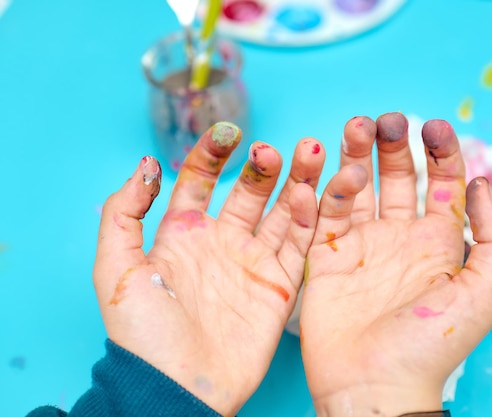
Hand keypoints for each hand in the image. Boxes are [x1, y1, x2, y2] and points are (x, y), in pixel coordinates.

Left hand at [93, 122, 324, 415]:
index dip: (213, 154)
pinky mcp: (277, 285)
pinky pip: (297, 245)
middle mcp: (221, 242)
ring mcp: (252, 262)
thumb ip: (124, 213)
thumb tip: (147, 164)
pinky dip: (307, 219)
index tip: (229, 133)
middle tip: (275, 148)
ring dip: (296, 183)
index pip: (201, 182)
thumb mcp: (117, 269)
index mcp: (182, 234)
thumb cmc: (142, 334)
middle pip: (249, 192)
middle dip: (264, 166)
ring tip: (310, 154)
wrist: (177, 387)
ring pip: (280, 212)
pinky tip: (312, 195)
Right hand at [300, 113, 491, 415]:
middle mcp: (400, 237)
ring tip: (353, 127)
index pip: (443, 184)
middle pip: (397, 177)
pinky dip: (324, 192)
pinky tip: (330, 173)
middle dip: (393, 145)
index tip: (434, 126)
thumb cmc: (432, 344)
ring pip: (358, 188)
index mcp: (439, 242)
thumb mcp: (484, 292)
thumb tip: (481, 185)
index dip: (441, 152)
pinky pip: (324, 215)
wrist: (375, 384)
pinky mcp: (327, 257)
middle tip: (385, 120)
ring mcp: (362, 245)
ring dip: (355, 156)